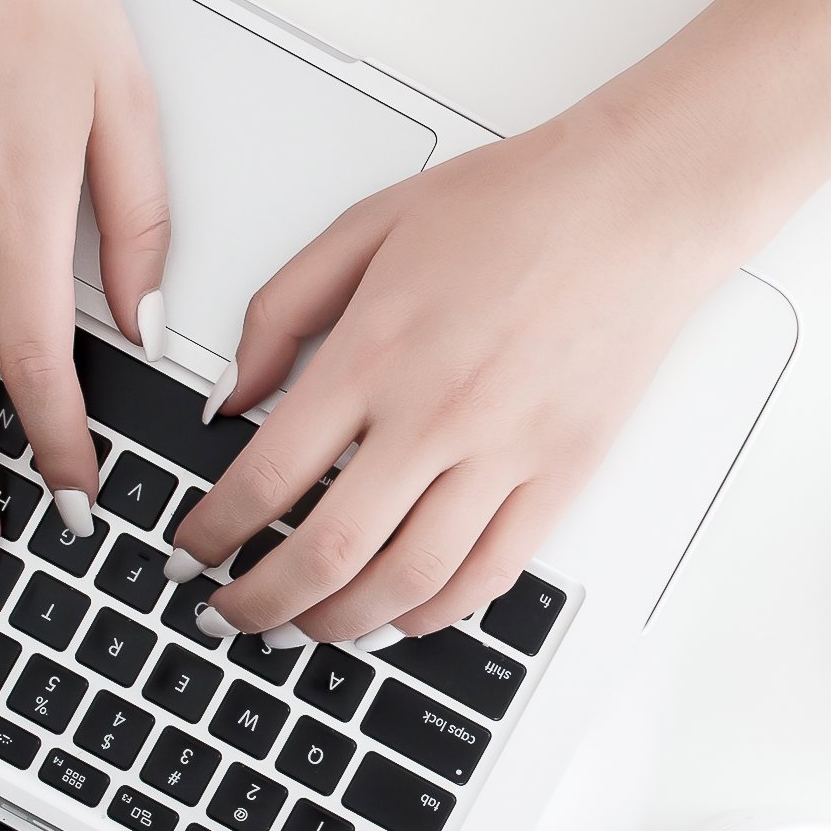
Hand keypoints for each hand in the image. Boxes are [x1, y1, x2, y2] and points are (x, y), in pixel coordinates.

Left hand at [173, 0, 830, 643]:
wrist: (635, 203)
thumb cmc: (514, 203)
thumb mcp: (366, 226)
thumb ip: (280, 310)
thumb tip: (230, 397)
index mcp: (375, 350)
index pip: (269, 477)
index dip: (216, 531)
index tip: (194, 549)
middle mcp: (436, 413)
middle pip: (330, 551)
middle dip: (262, 602)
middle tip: (231, 612)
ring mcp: (505, 453)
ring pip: (409, 580)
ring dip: (342, 623)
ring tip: (306, 627)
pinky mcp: (562, 473)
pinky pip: (491, 573)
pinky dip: (436, 611)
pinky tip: (401, 614)